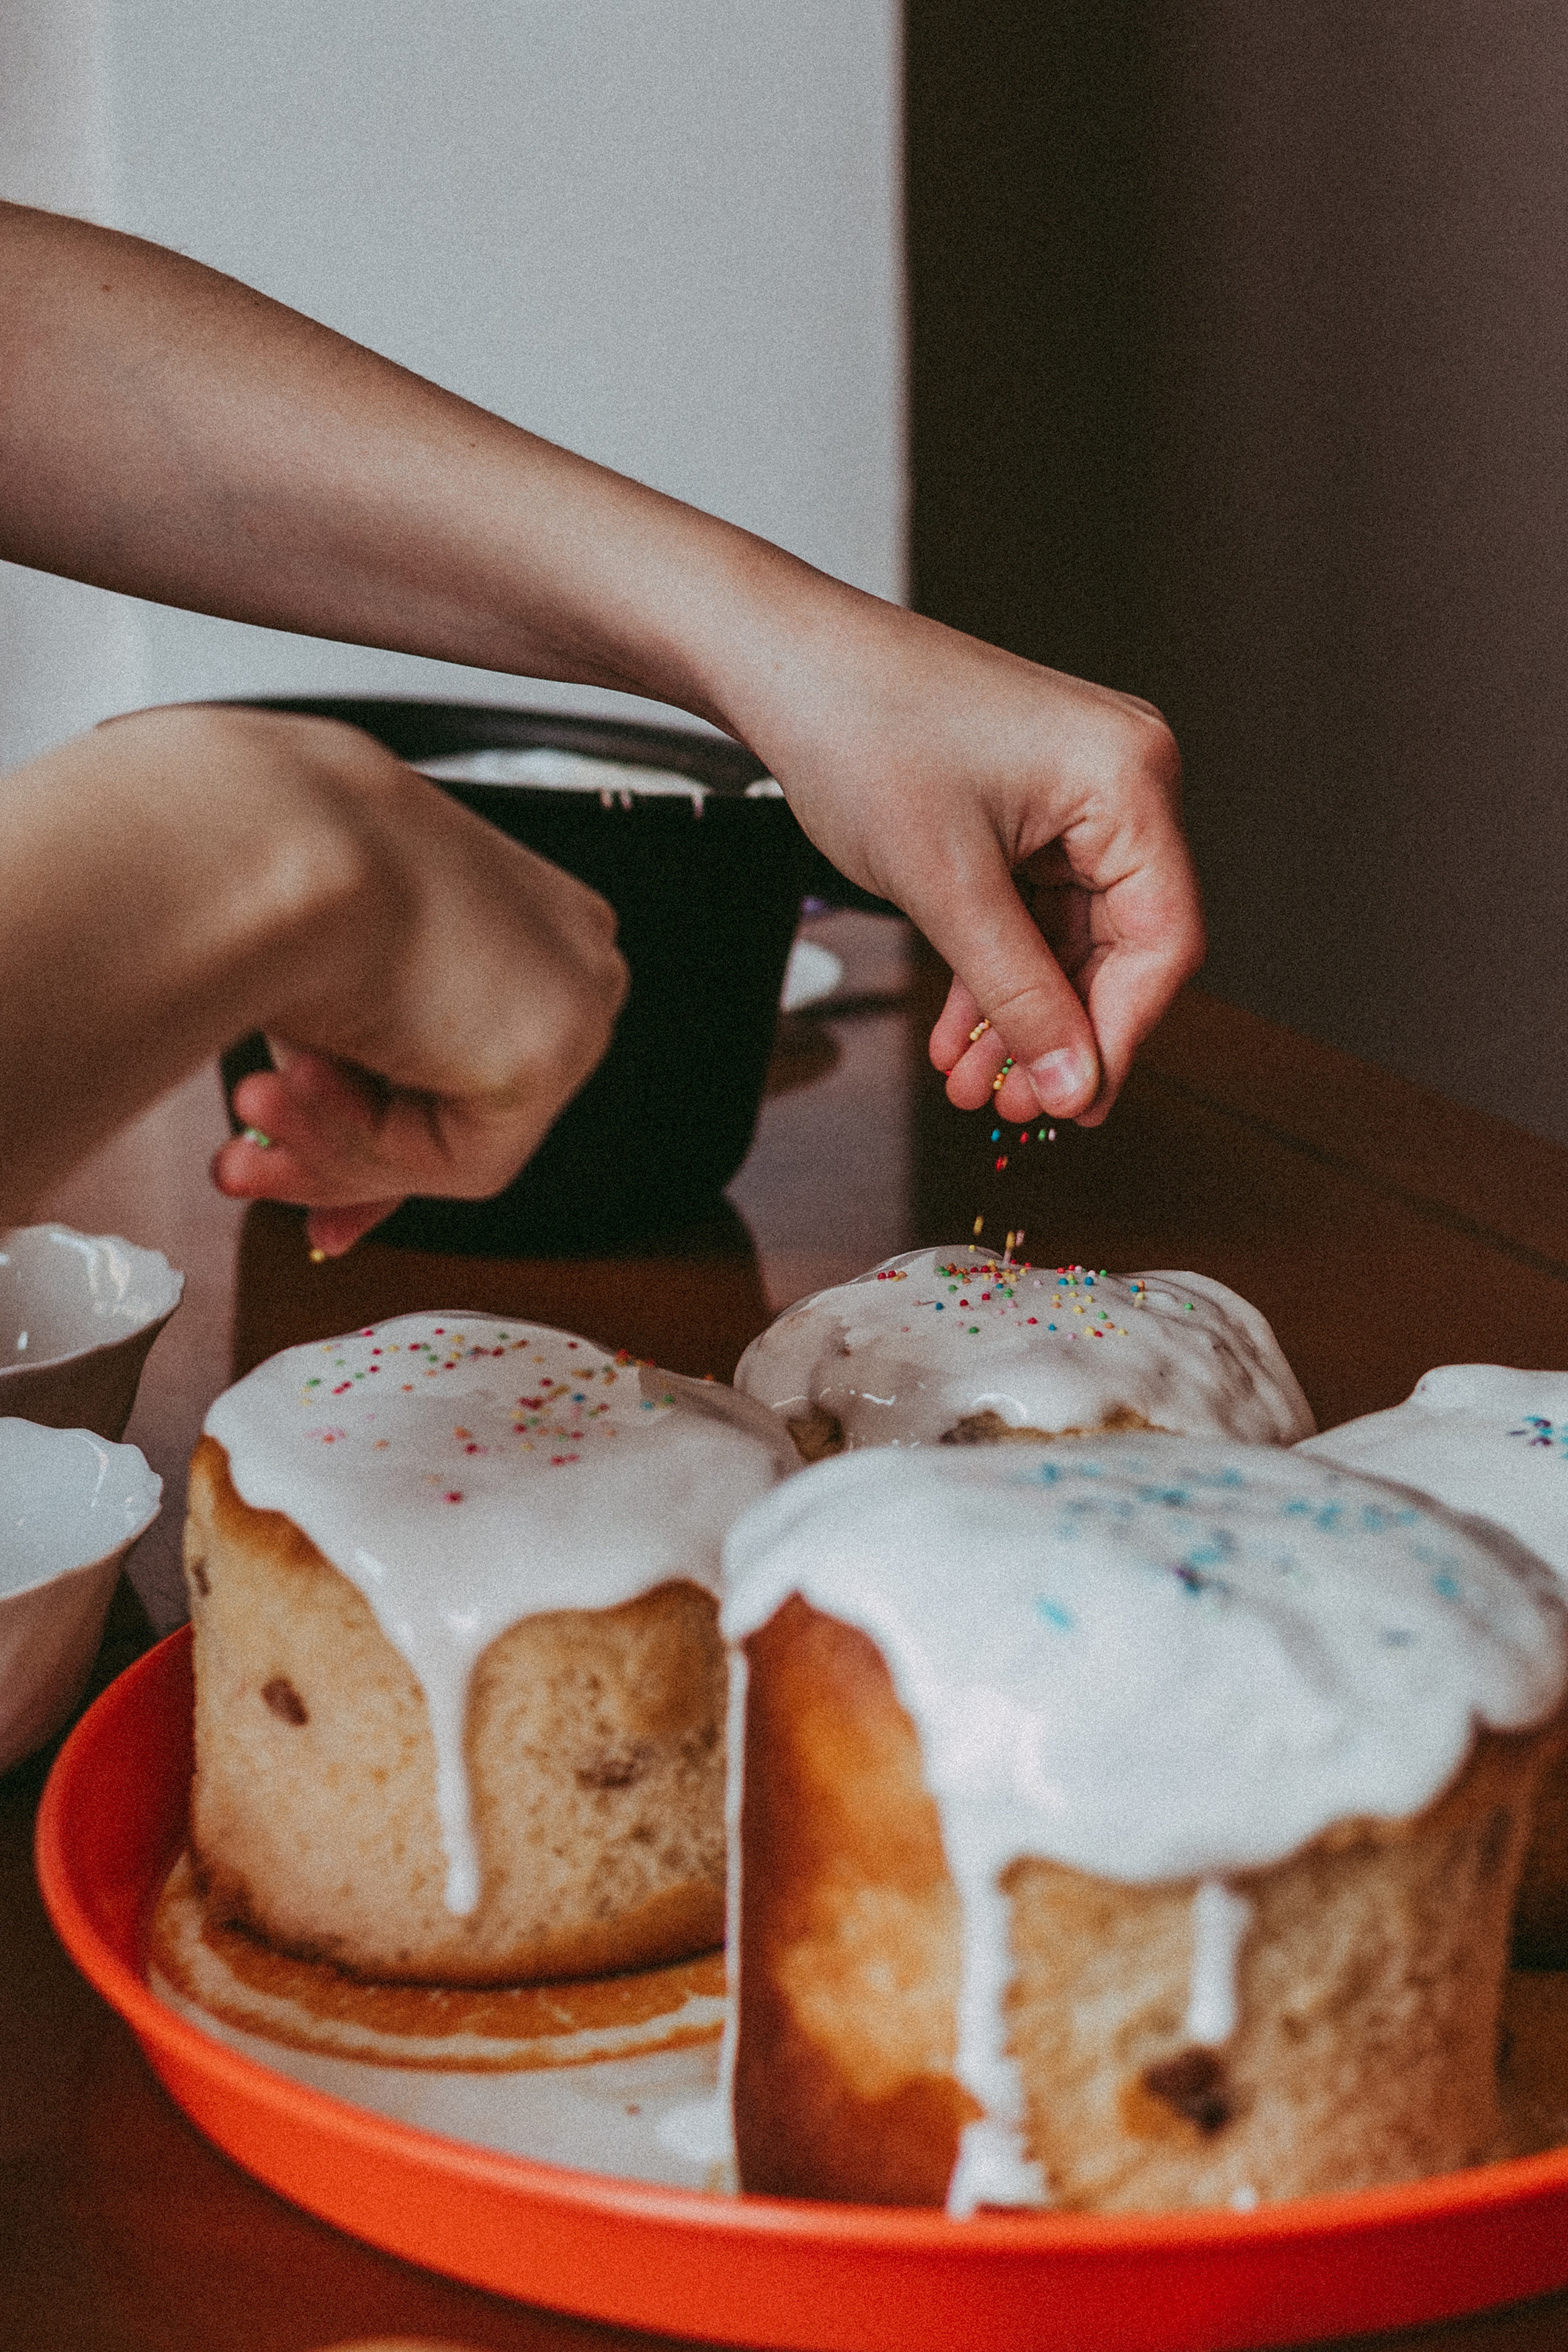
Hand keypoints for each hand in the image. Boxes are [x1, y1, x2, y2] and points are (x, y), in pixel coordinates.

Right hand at [206, 714, 627, 1251]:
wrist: (263, 838)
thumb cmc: (266, 881)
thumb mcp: (315, 999)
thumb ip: (343, 1084)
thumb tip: (323, 1176)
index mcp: (525, 917)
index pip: (469, 1058)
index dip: (382, 1134)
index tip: (310, 1195)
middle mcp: (570, 953)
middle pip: (466, 1105)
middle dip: (342, 1158)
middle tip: (240, 1165)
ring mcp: (577, 999)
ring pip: (454, 1140)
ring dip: (331, 1139)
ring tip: (249, 1097)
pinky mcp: (553, 1049)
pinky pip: (458, 1161)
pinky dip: (367, 1139)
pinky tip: (307, 1077)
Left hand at [732, 591, 1202, 1126]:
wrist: (781, 663)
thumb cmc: (861, 731)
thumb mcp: (947, 890)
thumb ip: (1019, 994)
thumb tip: (1074, 1082)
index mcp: (1127, 777)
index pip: (1163, 940)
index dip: (1119, 1035)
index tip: (1069, 1104)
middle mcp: (1120, 778)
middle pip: (1120, 946)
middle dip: (1057, 1033)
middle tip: (1009, 1107)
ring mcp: (1074, 793)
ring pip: (1069, 939)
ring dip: (1019, 1015)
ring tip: (969, 1084)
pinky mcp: (1029, 808)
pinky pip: (1031, 910)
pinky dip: (996, 972)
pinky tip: (961, 1036)